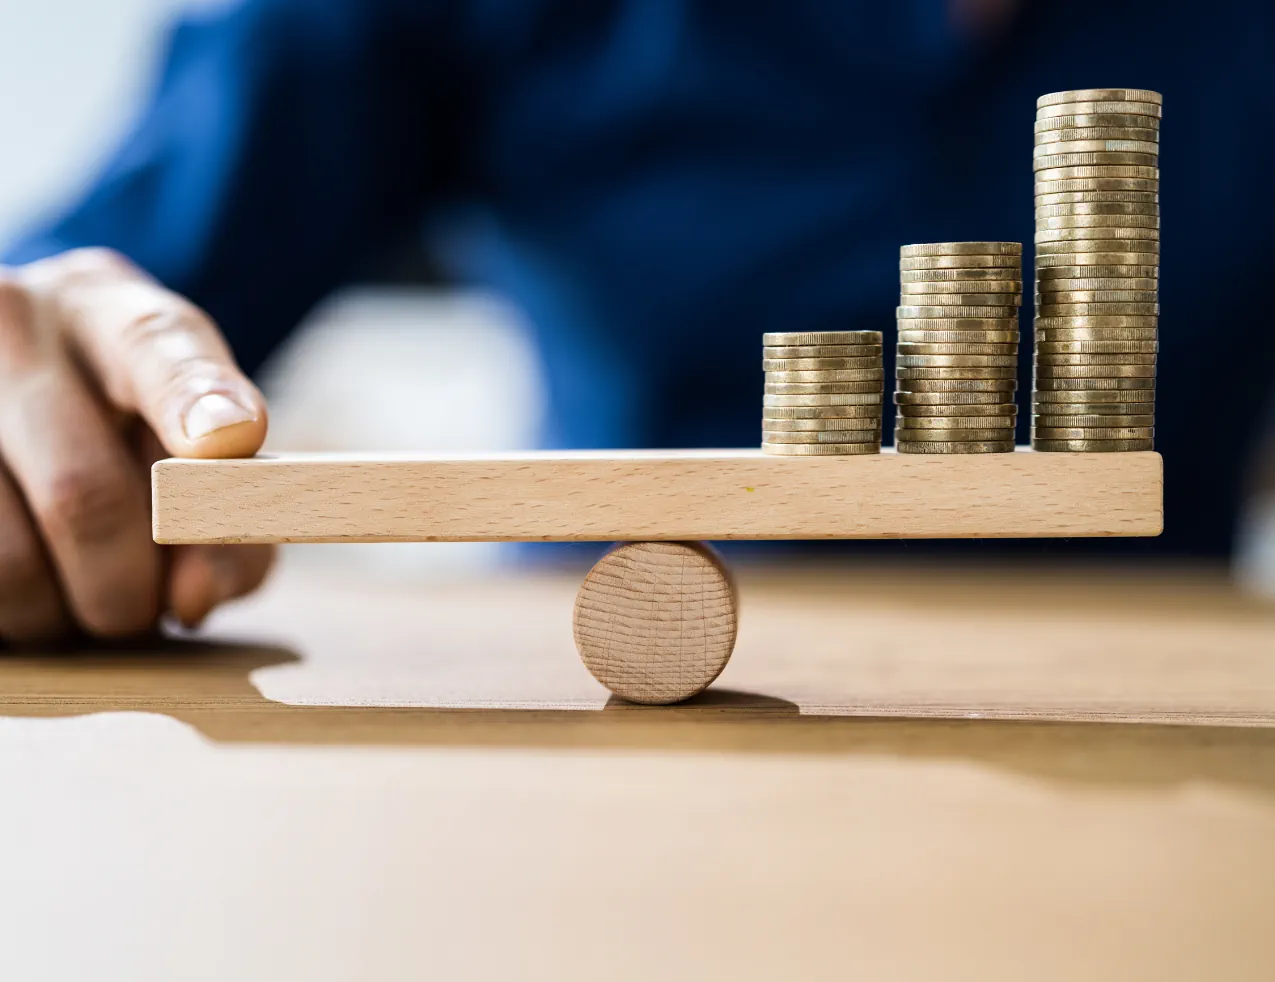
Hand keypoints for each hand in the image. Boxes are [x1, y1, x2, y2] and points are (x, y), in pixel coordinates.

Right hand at [0, 248, 273, 640]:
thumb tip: (191, 596)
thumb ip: (227, 528)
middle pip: (86, 493)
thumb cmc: (123, 432)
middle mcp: (16, 325)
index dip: (195, 399)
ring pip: (13, 560)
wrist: (4, 394)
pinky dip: (18, 615)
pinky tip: (29, 586)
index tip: (235, 436)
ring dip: (63, 613)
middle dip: (130, 584)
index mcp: (109, 310)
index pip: (155, 346)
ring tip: (77, 594)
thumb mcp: (191, 454)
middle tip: (138, 610)